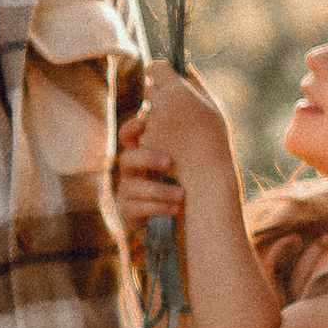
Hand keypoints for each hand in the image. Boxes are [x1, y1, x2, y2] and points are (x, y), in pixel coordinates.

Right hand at [113, 113, 183, 232]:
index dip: (131, 128)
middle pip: (128, 158)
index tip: (144, 122)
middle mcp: (130, 171)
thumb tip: (200, 108)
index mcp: (141, 154)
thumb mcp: (178, 162)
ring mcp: (127, 191)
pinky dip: (158, 207)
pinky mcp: (128, 211)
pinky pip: (136, 208)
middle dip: (148, 157)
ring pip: (133, 187)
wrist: (166, 218)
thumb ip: (182, 142)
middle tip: (170, 162)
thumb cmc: (176, 183)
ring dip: (159, 190)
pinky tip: (177, 208)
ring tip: (183, 194)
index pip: (128, 136)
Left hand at [134, 62, 235, 173]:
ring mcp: (150, 124)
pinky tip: (170, 146)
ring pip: (147, 112)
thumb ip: (194, 80)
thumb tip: (183, 59)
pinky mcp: (142, 141)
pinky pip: (143, 131)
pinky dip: (152, 136)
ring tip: (179, 133)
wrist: (205, 174)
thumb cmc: (213, 137)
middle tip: (176, 109)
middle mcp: (160, 105)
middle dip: (159, 95)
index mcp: (178, 91)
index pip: (156, 67)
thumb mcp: (211, 104)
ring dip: (157, 118)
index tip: (164, 76)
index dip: (159, 71)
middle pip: (150, 89)